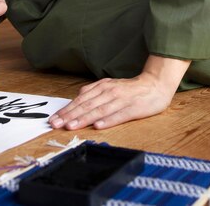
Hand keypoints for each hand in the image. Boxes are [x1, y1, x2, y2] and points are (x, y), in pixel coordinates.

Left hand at [49, 55, 190, 129]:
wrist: (156, 84)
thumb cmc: (131, 89)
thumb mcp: (110, 85)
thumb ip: (94, 91)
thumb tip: (78, 96)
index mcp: (102, 86)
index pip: (81, 100)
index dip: (66, 110)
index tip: (53, 119)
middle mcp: (109, 92)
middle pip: (87, 105)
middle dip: (69, 115)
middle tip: (55, 124)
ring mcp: (121, 100)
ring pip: (99, 110)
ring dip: (84, 119)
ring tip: (71, 126)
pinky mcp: (133, 108)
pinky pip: (119, 115)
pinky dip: (108, 121)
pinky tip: (98, 126)